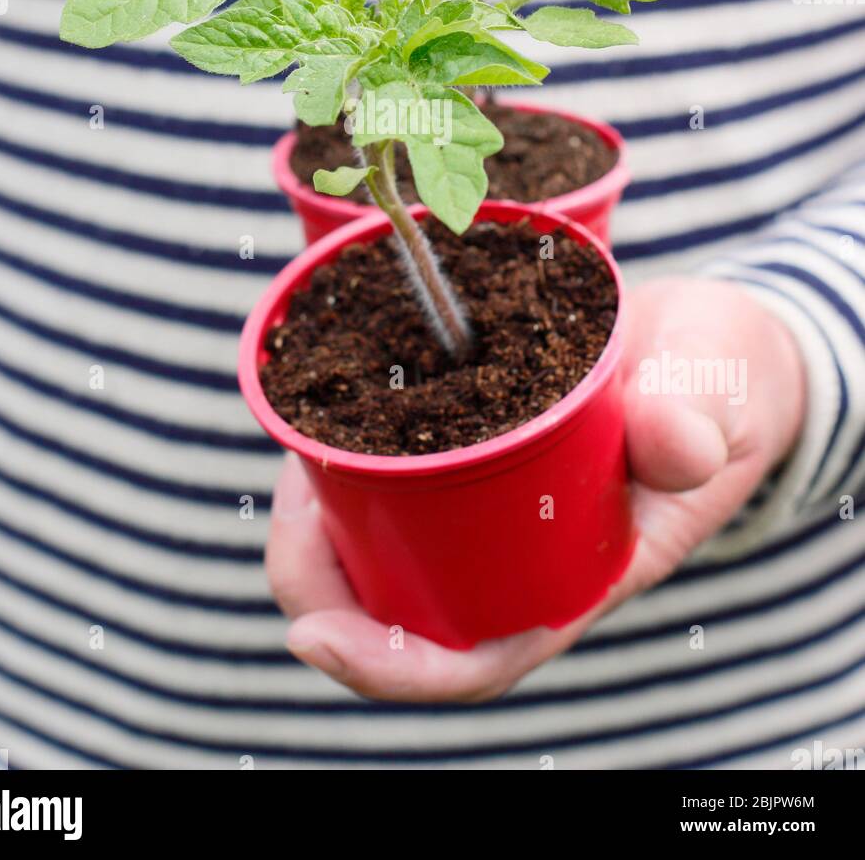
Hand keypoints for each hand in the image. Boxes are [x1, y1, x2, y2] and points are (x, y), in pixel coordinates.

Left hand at [266, 277, 805, 701]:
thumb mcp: (720, 395)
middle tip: (286, 504)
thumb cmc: (720, 382)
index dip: (392, 666)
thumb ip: (700, 421)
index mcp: (580, 572)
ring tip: (294, 455)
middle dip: (321, 583)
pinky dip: (344, 461)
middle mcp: (523, 554)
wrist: (706, 340)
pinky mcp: (472, 452)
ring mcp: (493, 507)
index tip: (315, 635)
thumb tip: (675, 447)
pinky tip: (319, 418)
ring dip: (320, 523)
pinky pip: (393, 478)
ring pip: (384, 547)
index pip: (478, 654)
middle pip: (403, 610)